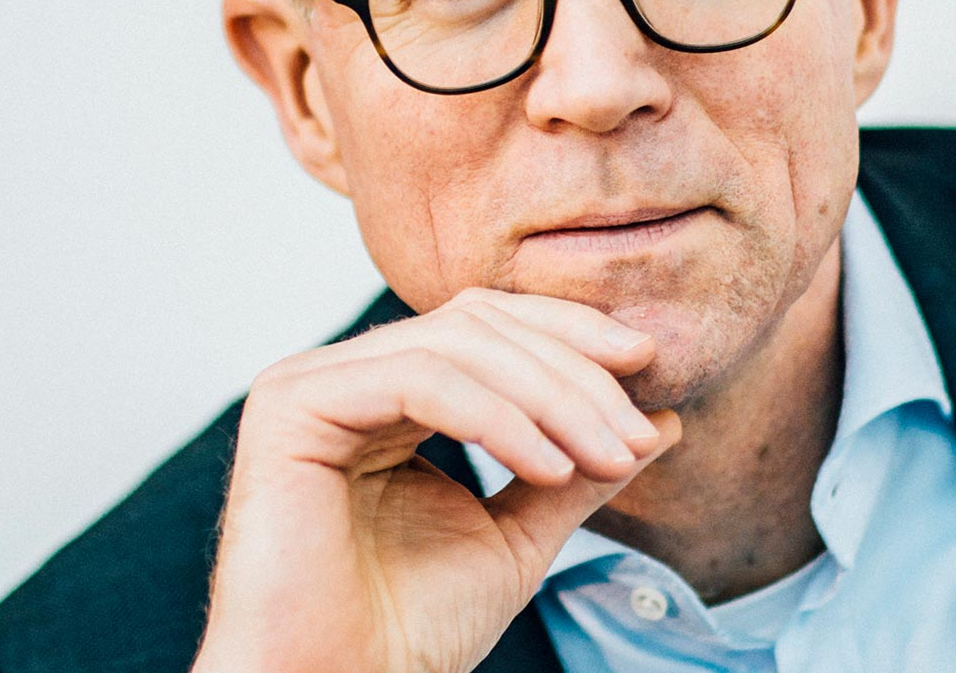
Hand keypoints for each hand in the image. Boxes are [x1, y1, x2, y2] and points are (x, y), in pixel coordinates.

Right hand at [192, 288, 681, 672]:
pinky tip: (549, 466)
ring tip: (605, 458)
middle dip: (572, 371)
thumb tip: (663, 420)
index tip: (652, 369)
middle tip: (635, 432)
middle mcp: (343, 377)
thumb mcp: (518, 537)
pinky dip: (498, 418)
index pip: (487, 325)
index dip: (571, 335)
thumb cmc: (409, 631)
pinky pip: (417, 379)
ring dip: (551, 397)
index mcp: (385, 394)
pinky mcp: (292, 406)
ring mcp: (310, 384)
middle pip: (476, 324)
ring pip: (455, 345)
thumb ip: (578, 471)